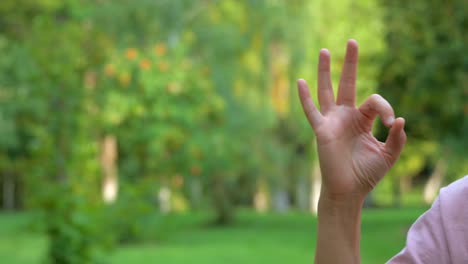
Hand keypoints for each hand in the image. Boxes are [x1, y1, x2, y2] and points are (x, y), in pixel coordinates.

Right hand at [297, 40, 405, 199]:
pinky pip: (311, 112)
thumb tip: (399, 119)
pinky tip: (300, 81)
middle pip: (348, 83)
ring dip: (326, 71)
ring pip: (327, 91)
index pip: (374, 100)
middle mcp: (346, 116)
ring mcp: (332, 122)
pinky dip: (305, 98)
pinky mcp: (321, 131)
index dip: (385, 108)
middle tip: (352, 41)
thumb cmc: (366, 174)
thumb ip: (397, 139)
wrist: (348, 191)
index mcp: (362, 120)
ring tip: (326, 50)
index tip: (392, 125)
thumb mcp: (388, 156)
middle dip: (350, 63)